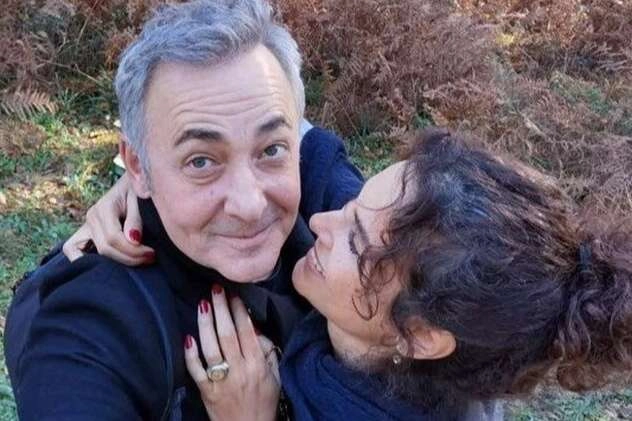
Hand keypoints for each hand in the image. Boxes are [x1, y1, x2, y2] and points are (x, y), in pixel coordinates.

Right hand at [62, 172, 154, 264]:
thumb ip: (136, 219)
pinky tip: (109, 267)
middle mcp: (91, 217)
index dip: (133, 251)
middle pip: (104, 249)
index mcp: (105, 207)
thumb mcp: (142, 199)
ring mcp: (86, 226)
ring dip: (115, 264)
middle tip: (149, 258)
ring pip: (91, 255)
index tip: (151, 254)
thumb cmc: (141, 190)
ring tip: (135, 261)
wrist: (136, 178)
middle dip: (129, 258)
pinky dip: (87, 262)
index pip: (113, 238)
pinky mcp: (85, 233)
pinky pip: (74, 251)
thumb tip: (133, 240)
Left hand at [185, 285, 279, 420]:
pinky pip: (196, 371)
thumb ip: (268, 352)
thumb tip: (256, 329)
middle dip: (222, 309)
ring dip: (206, 324)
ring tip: (203, 304)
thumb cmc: (264, 402)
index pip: (246, 332)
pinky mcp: (206, 392)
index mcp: (257, 366)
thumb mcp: (275, 376)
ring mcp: (221, 381)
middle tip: (216, 289)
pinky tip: (188, 337)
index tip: (234, 295)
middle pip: (227, 335)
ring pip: (211, 348)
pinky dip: (190, 354)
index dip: (239, 312)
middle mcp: (239, 371)